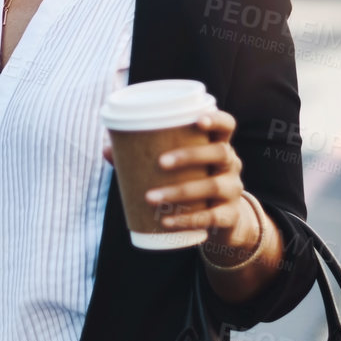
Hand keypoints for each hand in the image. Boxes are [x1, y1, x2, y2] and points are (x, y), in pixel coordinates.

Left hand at [101, 110, 254, 244]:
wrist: (222, 221)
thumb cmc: (192, 182)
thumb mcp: (177, 168)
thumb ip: (143, 155)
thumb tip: (106, 149)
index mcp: (218, 145)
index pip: (227, 125)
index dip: (216, 119)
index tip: (198, 120)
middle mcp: (231, 164)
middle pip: (220, 152)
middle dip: (190, 155)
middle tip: (160, 162)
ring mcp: (234, 190)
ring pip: (214, 186)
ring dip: (180, 191)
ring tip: (151, 198)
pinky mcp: (230, 216)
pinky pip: (212, 217)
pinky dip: (188, 220)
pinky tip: (166, 222)